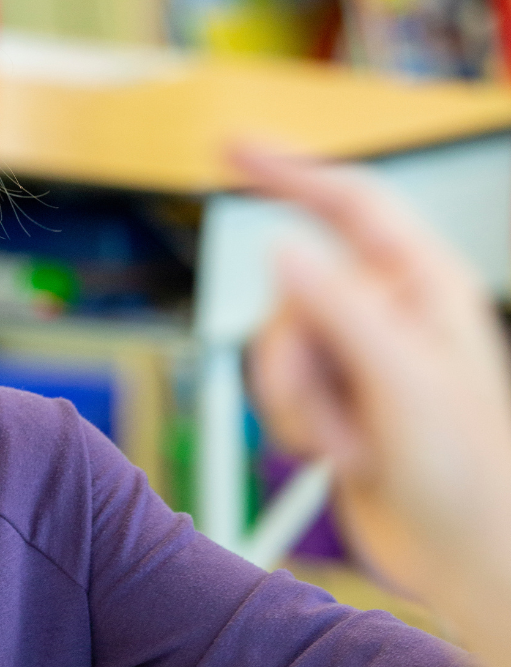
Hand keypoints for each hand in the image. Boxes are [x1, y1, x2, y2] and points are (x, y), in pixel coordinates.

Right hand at [236, 148, 510, 664]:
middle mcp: (382, 310)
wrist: (461, 553)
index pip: (349, 202)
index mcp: (420, 285)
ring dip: (299, 404)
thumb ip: (340, 310)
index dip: (288, 168)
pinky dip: (294, 423)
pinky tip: (340, 451)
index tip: (232, 147)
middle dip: (299, 362)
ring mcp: (353, 353)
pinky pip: (273, 385)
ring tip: (350, 442)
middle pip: (291, 293)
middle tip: (342, 412)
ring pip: (274, 344)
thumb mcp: (404, 383)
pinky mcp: (329, 392)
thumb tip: (283, 250)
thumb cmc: (468, 473)